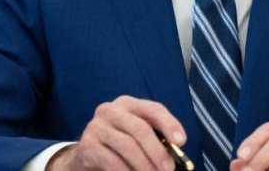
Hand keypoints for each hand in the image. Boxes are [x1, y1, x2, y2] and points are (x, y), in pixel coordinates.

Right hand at [47, 96, 184, 170]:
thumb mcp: (138, 137)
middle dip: (158, 152)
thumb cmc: (120, 146)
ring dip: (144, 165)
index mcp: (129, 105)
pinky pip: (112, 161)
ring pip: (127, 146)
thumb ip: (156, 139)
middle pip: (140, 128)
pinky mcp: (87, 146)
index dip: (169, 124)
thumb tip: (176, 151)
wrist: (87, 157)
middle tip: (167, 170)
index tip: (181, 142)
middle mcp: (111, 110)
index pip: (153, 109)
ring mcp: (96, 127)